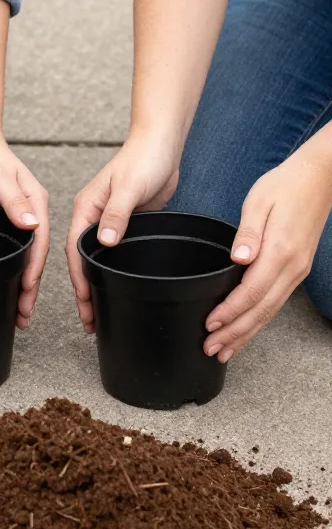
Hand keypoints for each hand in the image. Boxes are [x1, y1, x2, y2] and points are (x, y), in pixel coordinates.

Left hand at [0, 132, 48, 328]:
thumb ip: (14, 201)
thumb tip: (32, 226)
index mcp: (36, 204)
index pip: (40, 245)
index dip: (34, 272)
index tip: (27, 295)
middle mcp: (30, 214)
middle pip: (34, 257)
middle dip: (29, 288)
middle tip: (23, 316)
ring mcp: (16, 218)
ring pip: (22, 258)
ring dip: (19, 284)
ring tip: (16, 312)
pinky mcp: (2, 222)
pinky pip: (8, 252)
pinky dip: (7, 271)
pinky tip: (1, 286)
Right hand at [66, 132, 179, 331]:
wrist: (163, 144)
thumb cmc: (144, 159)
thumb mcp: (129, 187)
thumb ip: (116, 214)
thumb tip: (105, 242)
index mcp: (86, 208)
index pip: (76, 251)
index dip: (79, 280)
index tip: (85, 304)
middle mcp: (93, 217)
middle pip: (83, 261)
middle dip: (85, 291)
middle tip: (90, 321)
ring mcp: (109, 222)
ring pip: (99, 260)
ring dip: (98, 285)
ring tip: (101, 314)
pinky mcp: (126, 224)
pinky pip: (116, 255)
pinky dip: (114, 273)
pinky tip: (119, 287)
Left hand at [204, 145, 331, 361]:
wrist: (318, 178)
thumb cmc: (284, 185)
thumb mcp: (259, 201)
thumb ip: (248, 233)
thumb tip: (238, 259)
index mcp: (280, 251)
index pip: (252, 292)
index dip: (230, 312)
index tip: (210, 325)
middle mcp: (292, 268)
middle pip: (261, 311)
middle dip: (235, 333)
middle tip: (211, 350)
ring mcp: (297, 271)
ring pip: (270, 312)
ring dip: (246, 333)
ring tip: (225, 350)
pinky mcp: (296, 270)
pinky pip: (275, 303)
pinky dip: (259, 320)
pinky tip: (246, 329)